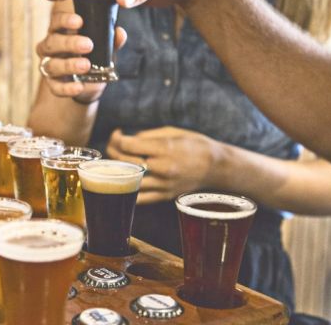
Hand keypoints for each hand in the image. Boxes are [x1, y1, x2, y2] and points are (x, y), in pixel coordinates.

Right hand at [36, 5, 126, 100]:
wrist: (90, 83)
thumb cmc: (92, 56)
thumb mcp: (103, 47)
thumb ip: (110, 40)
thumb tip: (120, 33)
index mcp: (60, 32)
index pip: (56, 21)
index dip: (64, 20)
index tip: (80, 21)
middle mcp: (50, 47)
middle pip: (52, 42)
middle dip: (69, 43)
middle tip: (88, 45)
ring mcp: (49, 66)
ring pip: (52, 64)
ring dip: (69, 65)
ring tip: (86, 66)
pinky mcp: (52, 84)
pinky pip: (55, 87)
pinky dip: (66, 88)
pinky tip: (79, 87)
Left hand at [106, 127, 223, 203]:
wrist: (216, 167)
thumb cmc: (195, 145)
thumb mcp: (173, 132)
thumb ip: (148, 136)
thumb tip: (128, 140)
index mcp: (165, 149)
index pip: (129, 145)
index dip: (118, 139)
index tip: (118, 135)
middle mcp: (164, 168)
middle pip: (126, 162)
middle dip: (114, 152)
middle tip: (114, 145)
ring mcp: (164, 185)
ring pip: (130, 181)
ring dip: (118, 171)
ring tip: (116, 163)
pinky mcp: (165, 196)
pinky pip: (141, 198)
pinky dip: (128, 190)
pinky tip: (124, 181)